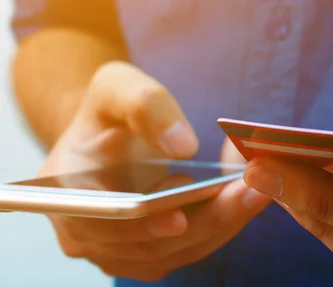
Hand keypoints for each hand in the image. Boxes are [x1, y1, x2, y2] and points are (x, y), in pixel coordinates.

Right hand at [43, 61, 269, 280]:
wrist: (107, 137)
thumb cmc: (109, 110)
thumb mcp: (117, 86)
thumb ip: (144, 105)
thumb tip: (182, 146)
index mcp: (67, 193)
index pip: (104, 220)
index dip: (141, 225)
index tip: (181, 216)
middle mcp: (86, 234)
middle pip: (151, 242)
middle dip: (206, 219)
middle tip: (250, 192)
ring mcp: (117, 251)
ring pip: (178, 251)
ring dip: (222, 223)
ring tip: (257, 191)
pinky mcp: (146, 254)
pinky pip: (189, 249)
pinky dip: (219, 226)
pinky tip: (242, 200)